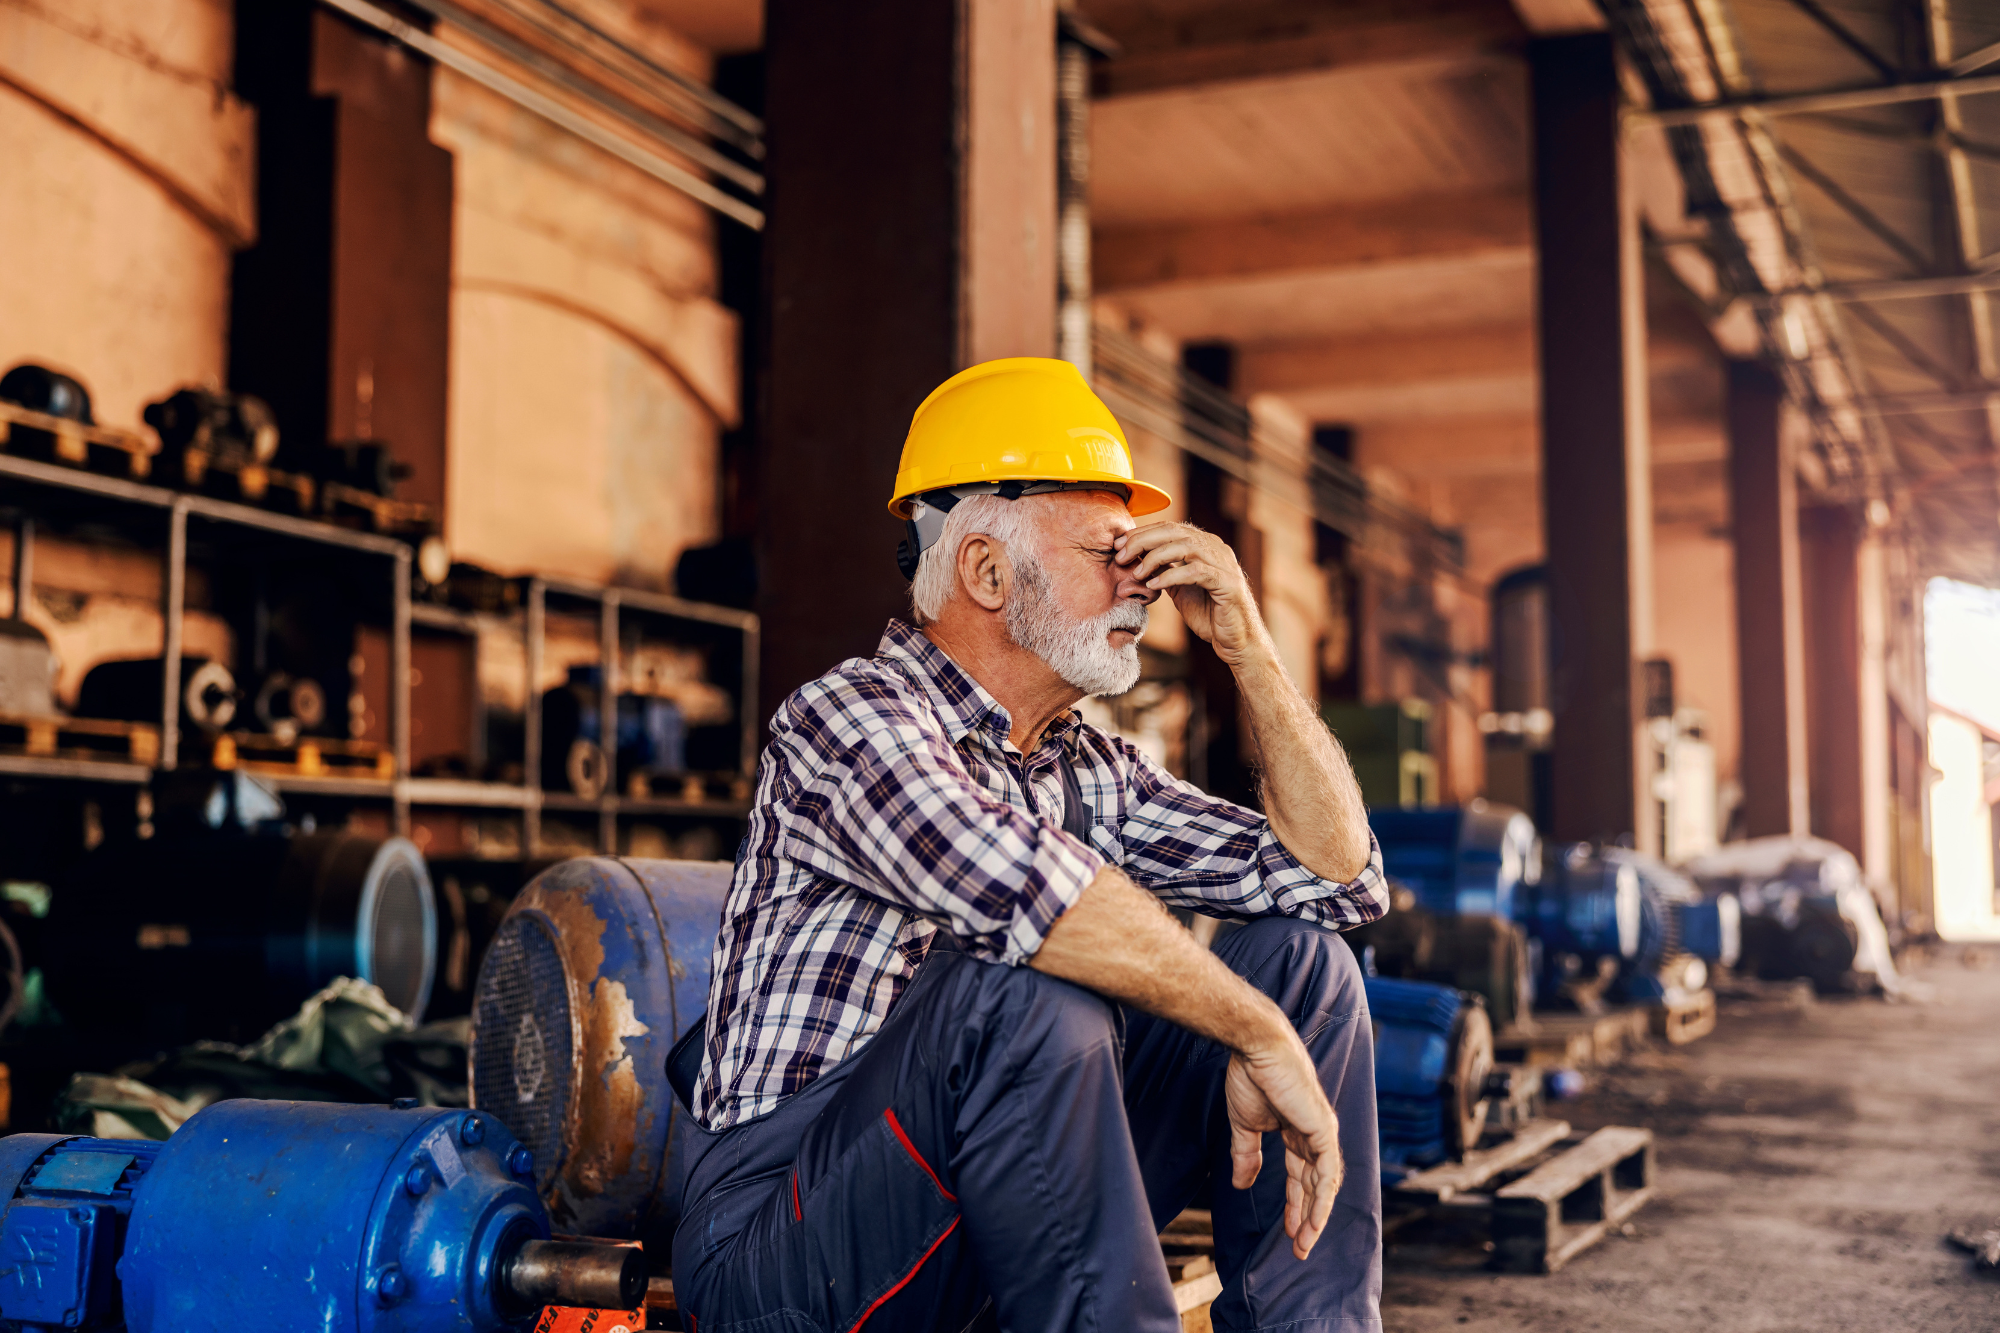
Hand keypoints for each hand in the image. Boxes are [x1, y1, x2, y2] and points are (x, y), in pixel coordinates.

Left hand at [1113, 523, 1266, 663]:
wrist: (1236, 641)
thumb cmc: (1210, 615)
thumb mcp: (1181, 589)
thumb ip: (1165, 571)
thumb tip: (1136, 561)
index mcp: (1205, 545)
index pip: (1170, 528)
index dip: (1142, 533)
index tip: (1118, 545)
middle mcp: (1216, 548)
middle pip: (1175, 531)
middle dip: (1143, 540)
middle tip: (1121, 555)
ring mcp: (1224, 564)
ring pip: (1185, 546)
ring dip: (1155, 557)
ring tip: (1137, 572)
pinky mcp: (1228, 583)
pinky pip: (1196, 572)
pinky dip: (1172, 575)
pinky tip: (1154, 585)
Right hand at [1223, 1034, 1344, 1260]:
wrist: (1256, 1049)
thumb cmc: (1251, 1077)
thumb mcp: (1245, 1125)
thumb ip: (1247, 1155)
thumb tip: (1241, 1184)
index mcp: (1296, 1131)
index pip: (1301, 1176)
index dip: (1296, 1205)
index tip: (1289, 1233)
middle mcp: (1313, 1134)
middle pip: (1314, 1185)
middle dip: (1307, 1217)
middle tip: (1299, 1248)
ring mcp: (1321, 1132)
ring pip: (1324, 1183)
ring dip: (1315, 1215)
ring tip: (1304, 1243)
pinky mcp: (1323, 1129)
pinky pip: (1327, 1172)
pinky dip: (1322, 1198)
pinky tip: (1313, 1219)